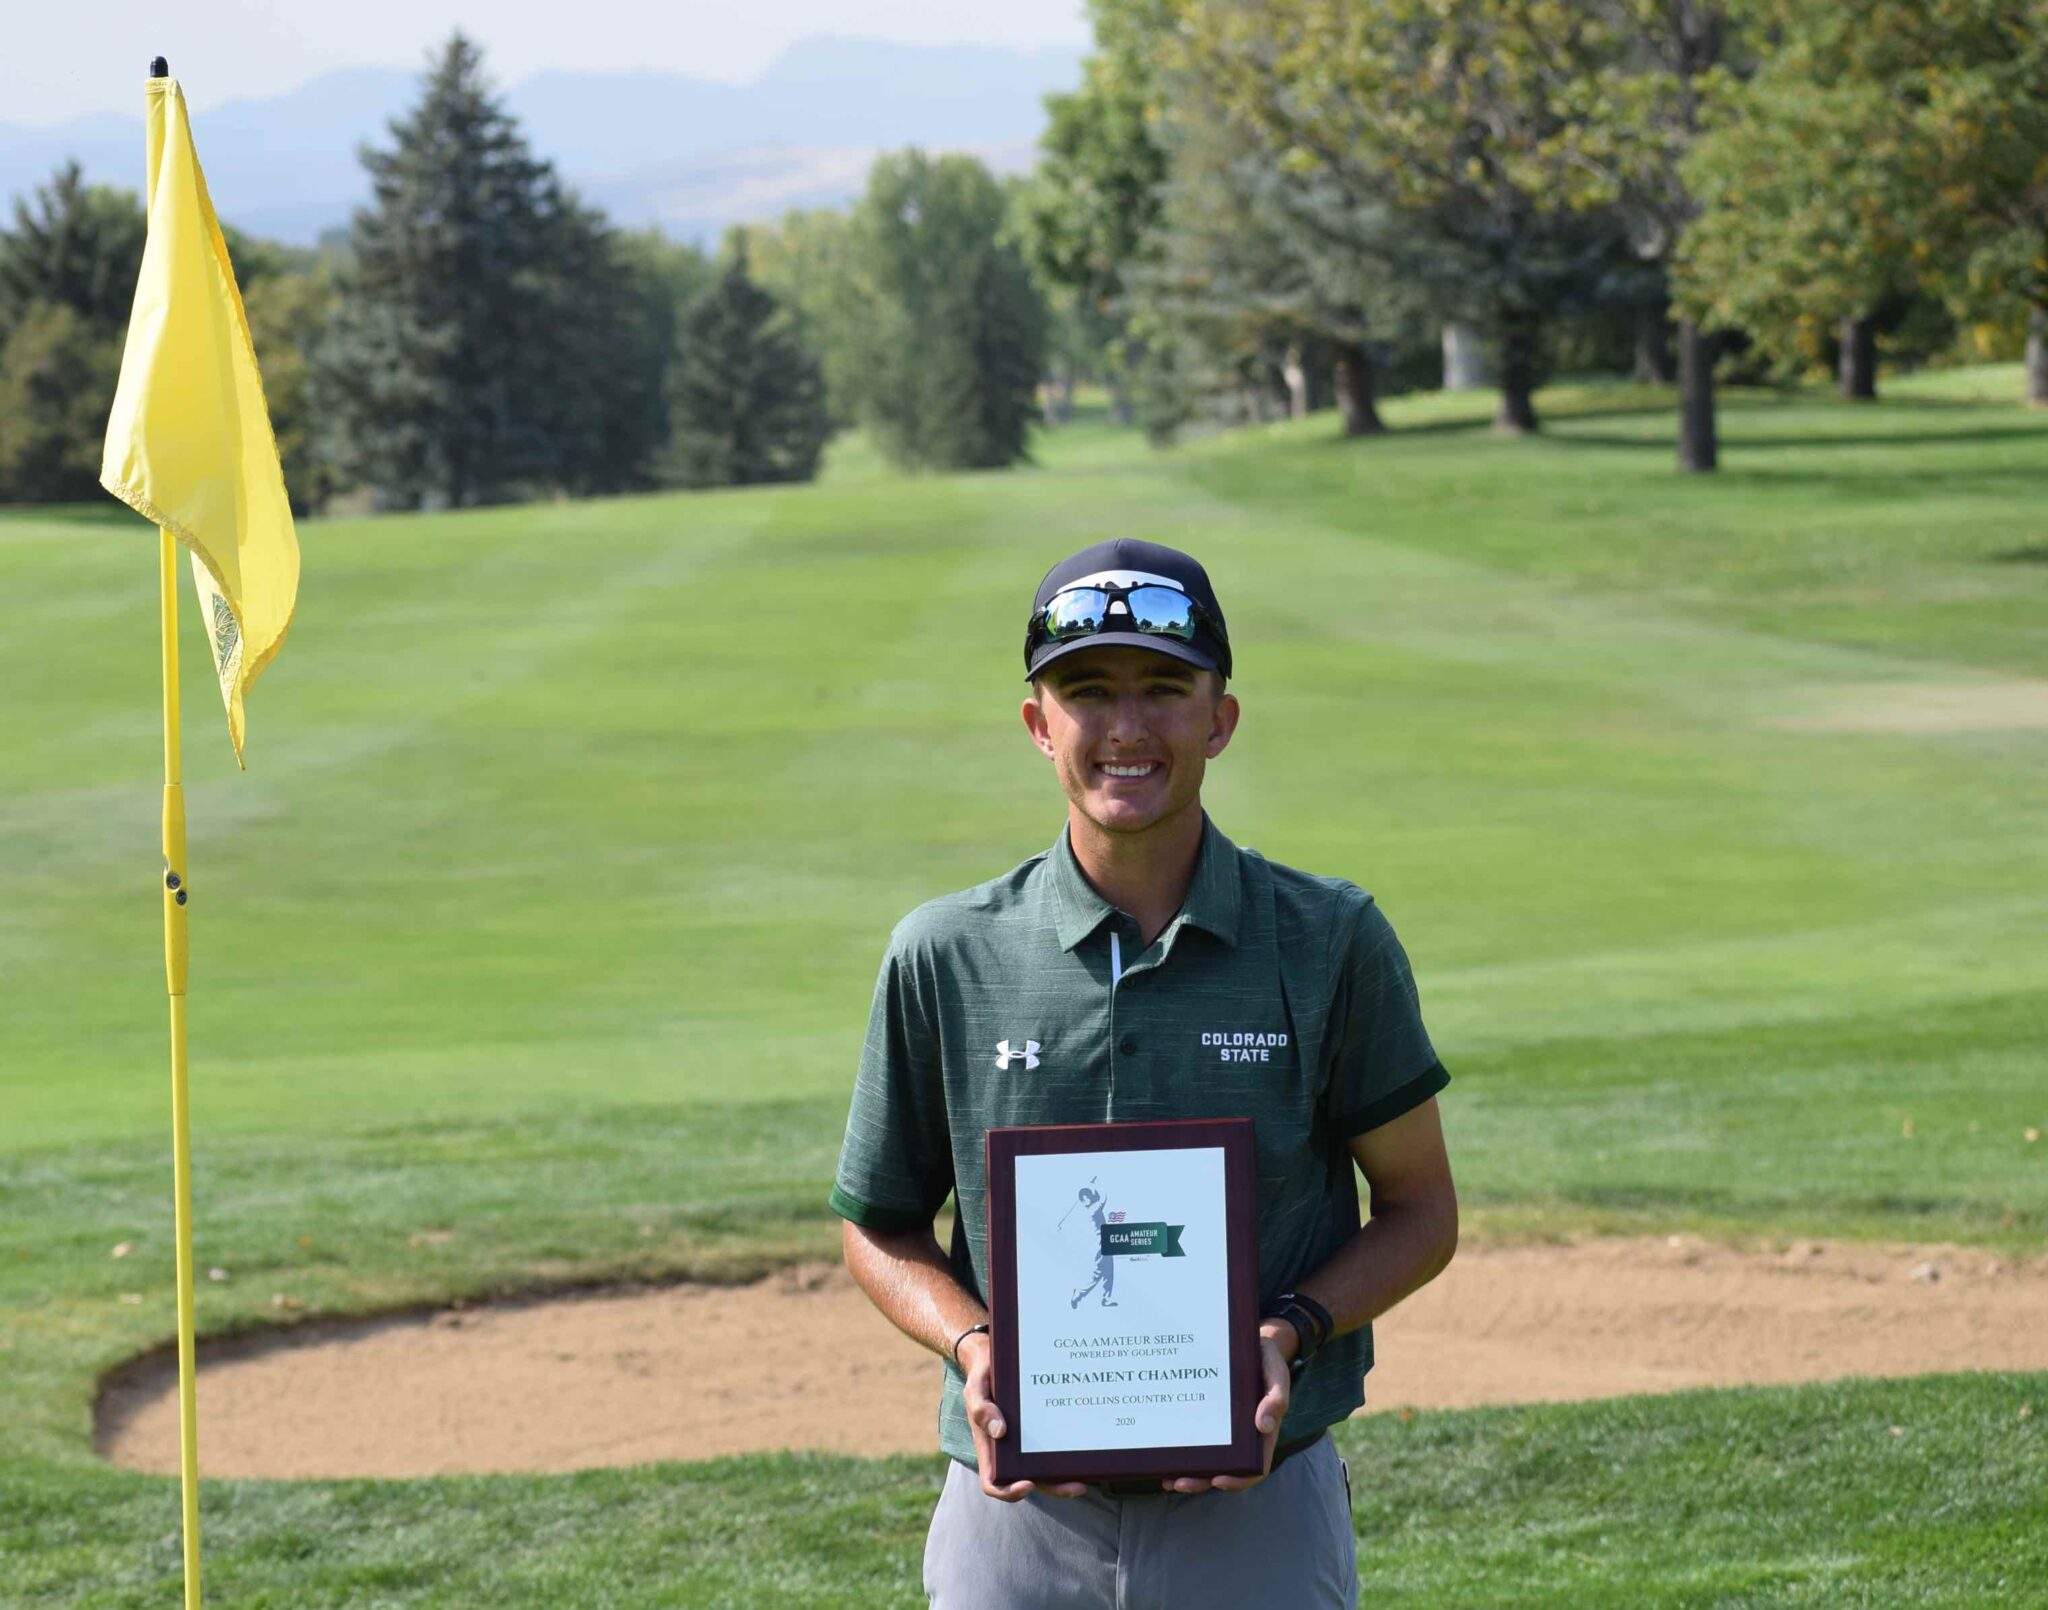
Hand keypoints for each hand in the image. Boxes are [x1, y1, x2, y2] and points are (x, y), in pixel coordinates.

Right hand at [960, 1331, 1087, 1502]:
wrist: (994, 1359)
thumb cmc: (983, 1377)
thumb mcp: (976, 1388)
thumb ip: (981, 1409)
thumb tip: (1000, 1432)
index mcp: (990, 1448)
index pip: (993, 1483)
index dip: (1009, 1492)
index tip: (1028, 1484)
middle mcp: (1010, 1451)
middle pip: (1031, 1481)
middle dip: (1054, 1488)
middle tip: (1077, 1486)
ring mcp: (1027, 1443)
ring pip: (1047, 1468)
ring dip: (1066, 1476)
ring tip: (1089, 1474)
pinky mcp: (1041, 1430)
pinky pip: (1054, 1446)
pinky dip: (1068, 1452)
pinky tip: (1086, 1447)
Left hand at [1162, 1324, 1291, 1494]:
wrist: (1251, 1342)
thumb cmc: (1266, 1361)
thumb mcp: (1276, 1375)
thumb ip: (1276, 1398)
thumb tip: (1264, 1426)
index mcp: (1262, 1435)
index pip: (1253, 1468)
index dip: (1237, 1480)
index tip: (1218, 1480)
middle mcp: (1240, 1437)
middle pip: (1223, 1469)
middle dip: (1201, 1481)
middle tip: (1179, 1483)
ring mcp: (1222, 1429)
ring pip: (1206, 1459)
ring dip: (1188, 1472)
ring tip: (1167, 1479)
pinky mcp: (1206, 1415)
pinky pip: (1193, 1436)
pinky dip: (1180, 1448)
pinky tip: (1162, 1452)